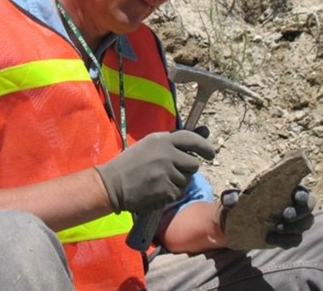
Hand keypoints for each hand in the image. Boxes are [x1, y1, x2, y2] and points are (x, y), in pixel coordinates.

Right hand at [95, 131, 214, 213]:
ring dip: (179, 181)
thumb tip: (206, 130)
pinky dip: (171, 193)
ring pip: (187, 180)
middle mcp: (167, 154)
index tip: (210, 154)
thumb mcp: (150, 144)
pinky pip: (179, 192)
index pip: (192, 139)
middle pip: (194, 164)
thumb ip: (175, 140)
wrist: (112, 183)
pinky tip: (157, 189)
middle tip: (174, 170)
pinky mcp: (166, 191)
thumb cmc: (131, 162)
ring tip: (160, 179)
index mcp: (162, 140)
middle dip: (188, 169)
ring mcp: (167, 173)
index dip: (205, 146)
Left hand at [219, 185, 315, 247]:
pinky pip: (294, 240)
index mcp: (285, 190)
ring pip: (304, 225)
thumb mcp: (232, 198)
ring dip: (294, 228)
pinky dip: (285, 241)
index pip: (301, 190)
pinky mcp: (288, 236)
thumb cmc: (239, 203)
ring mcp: (293, 222)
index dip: (302, 194)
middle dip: (300, 212)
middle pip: (308, 208)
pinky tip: (270, 239)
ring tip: (276, 229)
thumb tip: (231, 201)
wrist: (236, 222)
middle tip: (285, 215)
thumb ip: (230, 197)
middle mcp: (293, 205)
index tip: (295, 197)